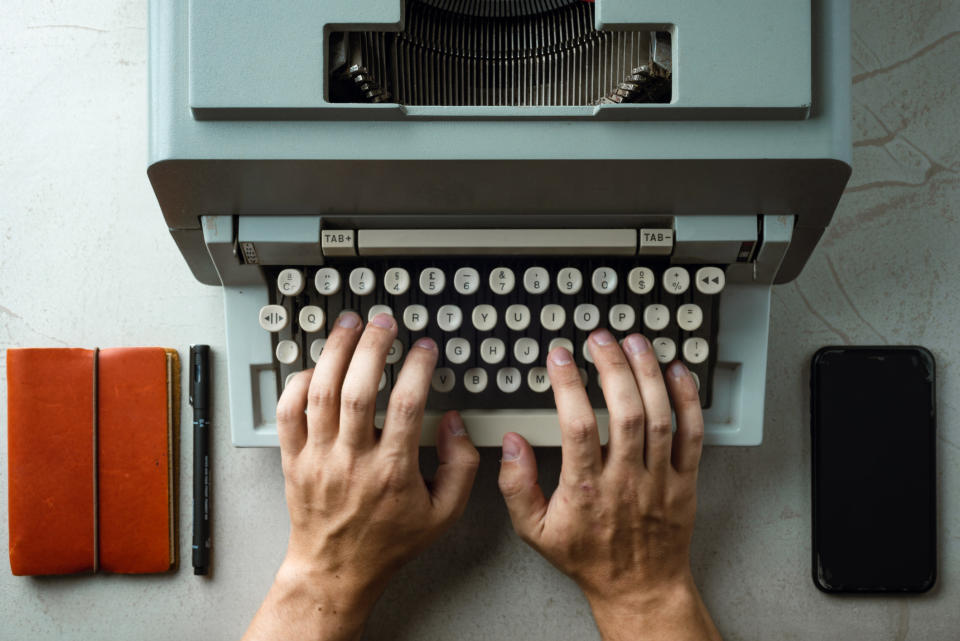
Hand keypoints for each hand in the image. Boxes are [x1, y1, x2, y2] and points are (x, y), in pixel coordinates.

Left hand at [243, 311, 478, 640]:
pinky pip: (287, 413)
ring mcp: (318, 458)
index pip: (407, 405)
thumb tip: (455, 422)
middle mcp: (352, 460)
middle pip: (359, 390)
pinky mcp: (294, 460)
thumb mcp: (444, 513)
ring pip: (321, 393)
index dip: (417, 367)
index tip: (425, 348)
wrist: (337, 570)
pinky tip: (314, 366)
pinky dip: (296, 383)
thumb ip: (461, 466)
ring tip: (349, 325)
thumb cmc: (388, 542)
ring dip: (335, 352)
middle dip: (372, 347)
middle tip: (384, 322)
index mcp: (392, 471)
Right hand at [497, 329, 719, 640]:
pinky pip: (693, 435)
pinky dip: (688, 400)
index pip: (577, 424)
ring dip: (648, 373)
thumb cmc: (589, 557)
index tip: (560, 356)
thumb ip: (516, 486)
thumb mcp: (535, 531)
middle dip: (613, 366)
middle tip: (601, 338)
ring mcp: (660, 479)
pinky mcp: (685, 481)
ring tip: (634, 342)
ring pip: (659, 417)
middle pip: (625, 412)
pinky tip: (676, 372)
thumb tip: (513, 443)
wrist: (638, 587)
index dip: (569, 384)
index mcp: (586, 489)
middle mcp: (626, 480)